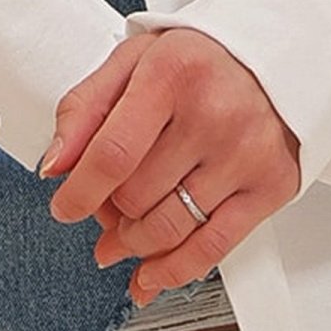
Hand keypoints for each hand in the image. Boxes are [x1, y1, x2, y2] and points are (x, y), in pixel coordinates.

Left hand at [39, 27, 301, 302]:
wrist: (275, 55)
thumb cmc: (201, 59)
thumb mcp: (133, 60)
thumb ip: (84, 107)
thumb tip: (55, 163)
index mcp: (172, 75)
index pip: (113, 154)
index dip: (80, 192)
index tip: (65, 207)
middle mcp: (214, 115)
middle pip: (137, 197)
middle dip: (110, 213)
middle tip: (107, 207)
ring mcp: (245, 154)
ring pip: (170, 228)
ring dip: (134, 244)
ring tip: (123, 237)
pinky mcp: (271, 185)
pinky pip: (214, 247)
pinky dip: (174, 271)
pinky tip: (150, 274)